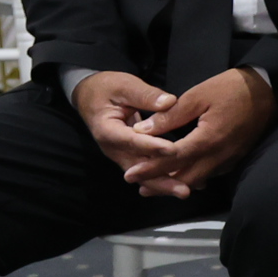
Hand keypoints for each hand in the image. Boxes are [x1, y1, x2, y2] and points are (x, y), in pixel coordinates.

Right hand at [75, 69, 188, 183]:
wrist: (91, 96)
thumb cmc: (107, 88)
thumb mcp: (124, 85)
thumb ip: (145, 95)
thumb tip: (169, 102)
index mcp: (107, 130)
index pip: (131, 140)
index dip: (151, 146)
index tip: (172, 150)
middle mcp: (113, 148)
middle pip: (138, 168)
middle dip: (161, 179)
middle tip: (184, 189)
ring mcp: (122, 155)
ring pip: (143, 174)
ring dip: (164, 184)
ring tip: (186, 190)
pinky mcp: (131, 156)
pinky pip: (147, 170)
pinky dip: (164, 177)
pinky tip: (185, 182)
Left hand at [118, 67, 276, 198]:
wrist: (270, 89)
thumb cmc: (232, 88)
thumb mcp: (198, 95)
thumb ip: (171, 115)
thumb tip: (143, 130)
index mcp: (208, 139)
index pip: (172, 159)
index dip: (149, 168)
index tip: (130, 176)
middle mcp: (220, 155)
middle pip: (186, 178)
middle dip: (161, 183)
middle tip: (139, 186)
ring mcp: (230, 158)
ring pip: (200, 179)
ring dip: (178, 182)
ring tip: (157, 183)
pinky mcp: (237, 156)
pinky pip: (213, 173)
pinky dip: (195, 176)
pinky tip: (186, 172)